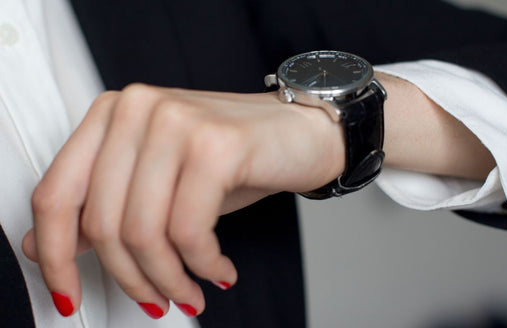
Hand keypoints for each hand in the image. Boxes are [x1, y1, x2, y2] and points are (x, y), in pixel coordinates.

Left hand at [22, 85, 344, 317]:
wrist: (301, 131)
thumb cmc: (233, 157)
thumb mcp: (160, 183)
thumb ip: (102, 208)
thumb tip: (44, 246)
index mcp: (112, 114)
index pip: (57, 194)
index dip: (55, 255)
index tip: (68, 292)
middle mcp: (137, 109)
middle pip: (104, 222)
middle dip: (133, 279)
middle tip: (158, 299)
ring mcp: (176, 122)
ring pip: (146, 233)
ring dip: (169, 279)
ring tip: (190, 291)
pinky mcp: (216, 145)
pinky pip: (190, 231)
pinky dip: (203, 265)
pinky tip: (218, 269)